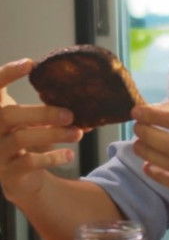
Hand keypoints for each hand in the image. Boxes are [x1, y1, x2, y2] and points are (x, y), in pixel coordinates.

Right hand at [0, 59, 81, 201]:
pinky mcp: (7, 170)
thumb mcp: (34, 120)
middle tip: (70, 115)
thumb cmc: (27, 136)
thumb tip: (90, 111)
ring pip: (21, 138)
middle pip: (9, 115)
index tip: (31, 64)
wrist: (18, 175)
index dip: (8, 73)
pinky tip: (69, 154)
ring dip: (53, 134)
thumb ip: (55, 112)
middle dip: (41, 113)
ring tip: (77, 133)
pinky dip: (52, 157)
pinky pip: (28, 162)